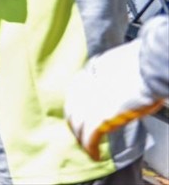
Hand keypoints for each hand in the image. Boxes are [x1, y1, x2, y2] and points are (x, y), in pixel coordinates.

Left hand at [64, 40, 164, 160]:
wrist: (148, 69)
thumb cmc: (141, 65)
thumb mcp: (120, 64)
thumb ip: (111, 74)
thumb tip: (117, 82)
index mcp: (90, 72)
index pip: (74, 92)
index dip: (76, 105)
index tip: (80, 113)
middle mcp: (85, 88)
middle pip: (72, 110)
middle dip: (75, 124)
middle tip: (81, 134)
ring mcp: (92, 103)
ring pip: (78, 126)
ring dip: (81, 138)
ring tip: (88, 147)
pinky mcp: (101, 118)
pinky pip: (90, 137)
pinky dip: (90, 148)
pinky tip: (94, 155)